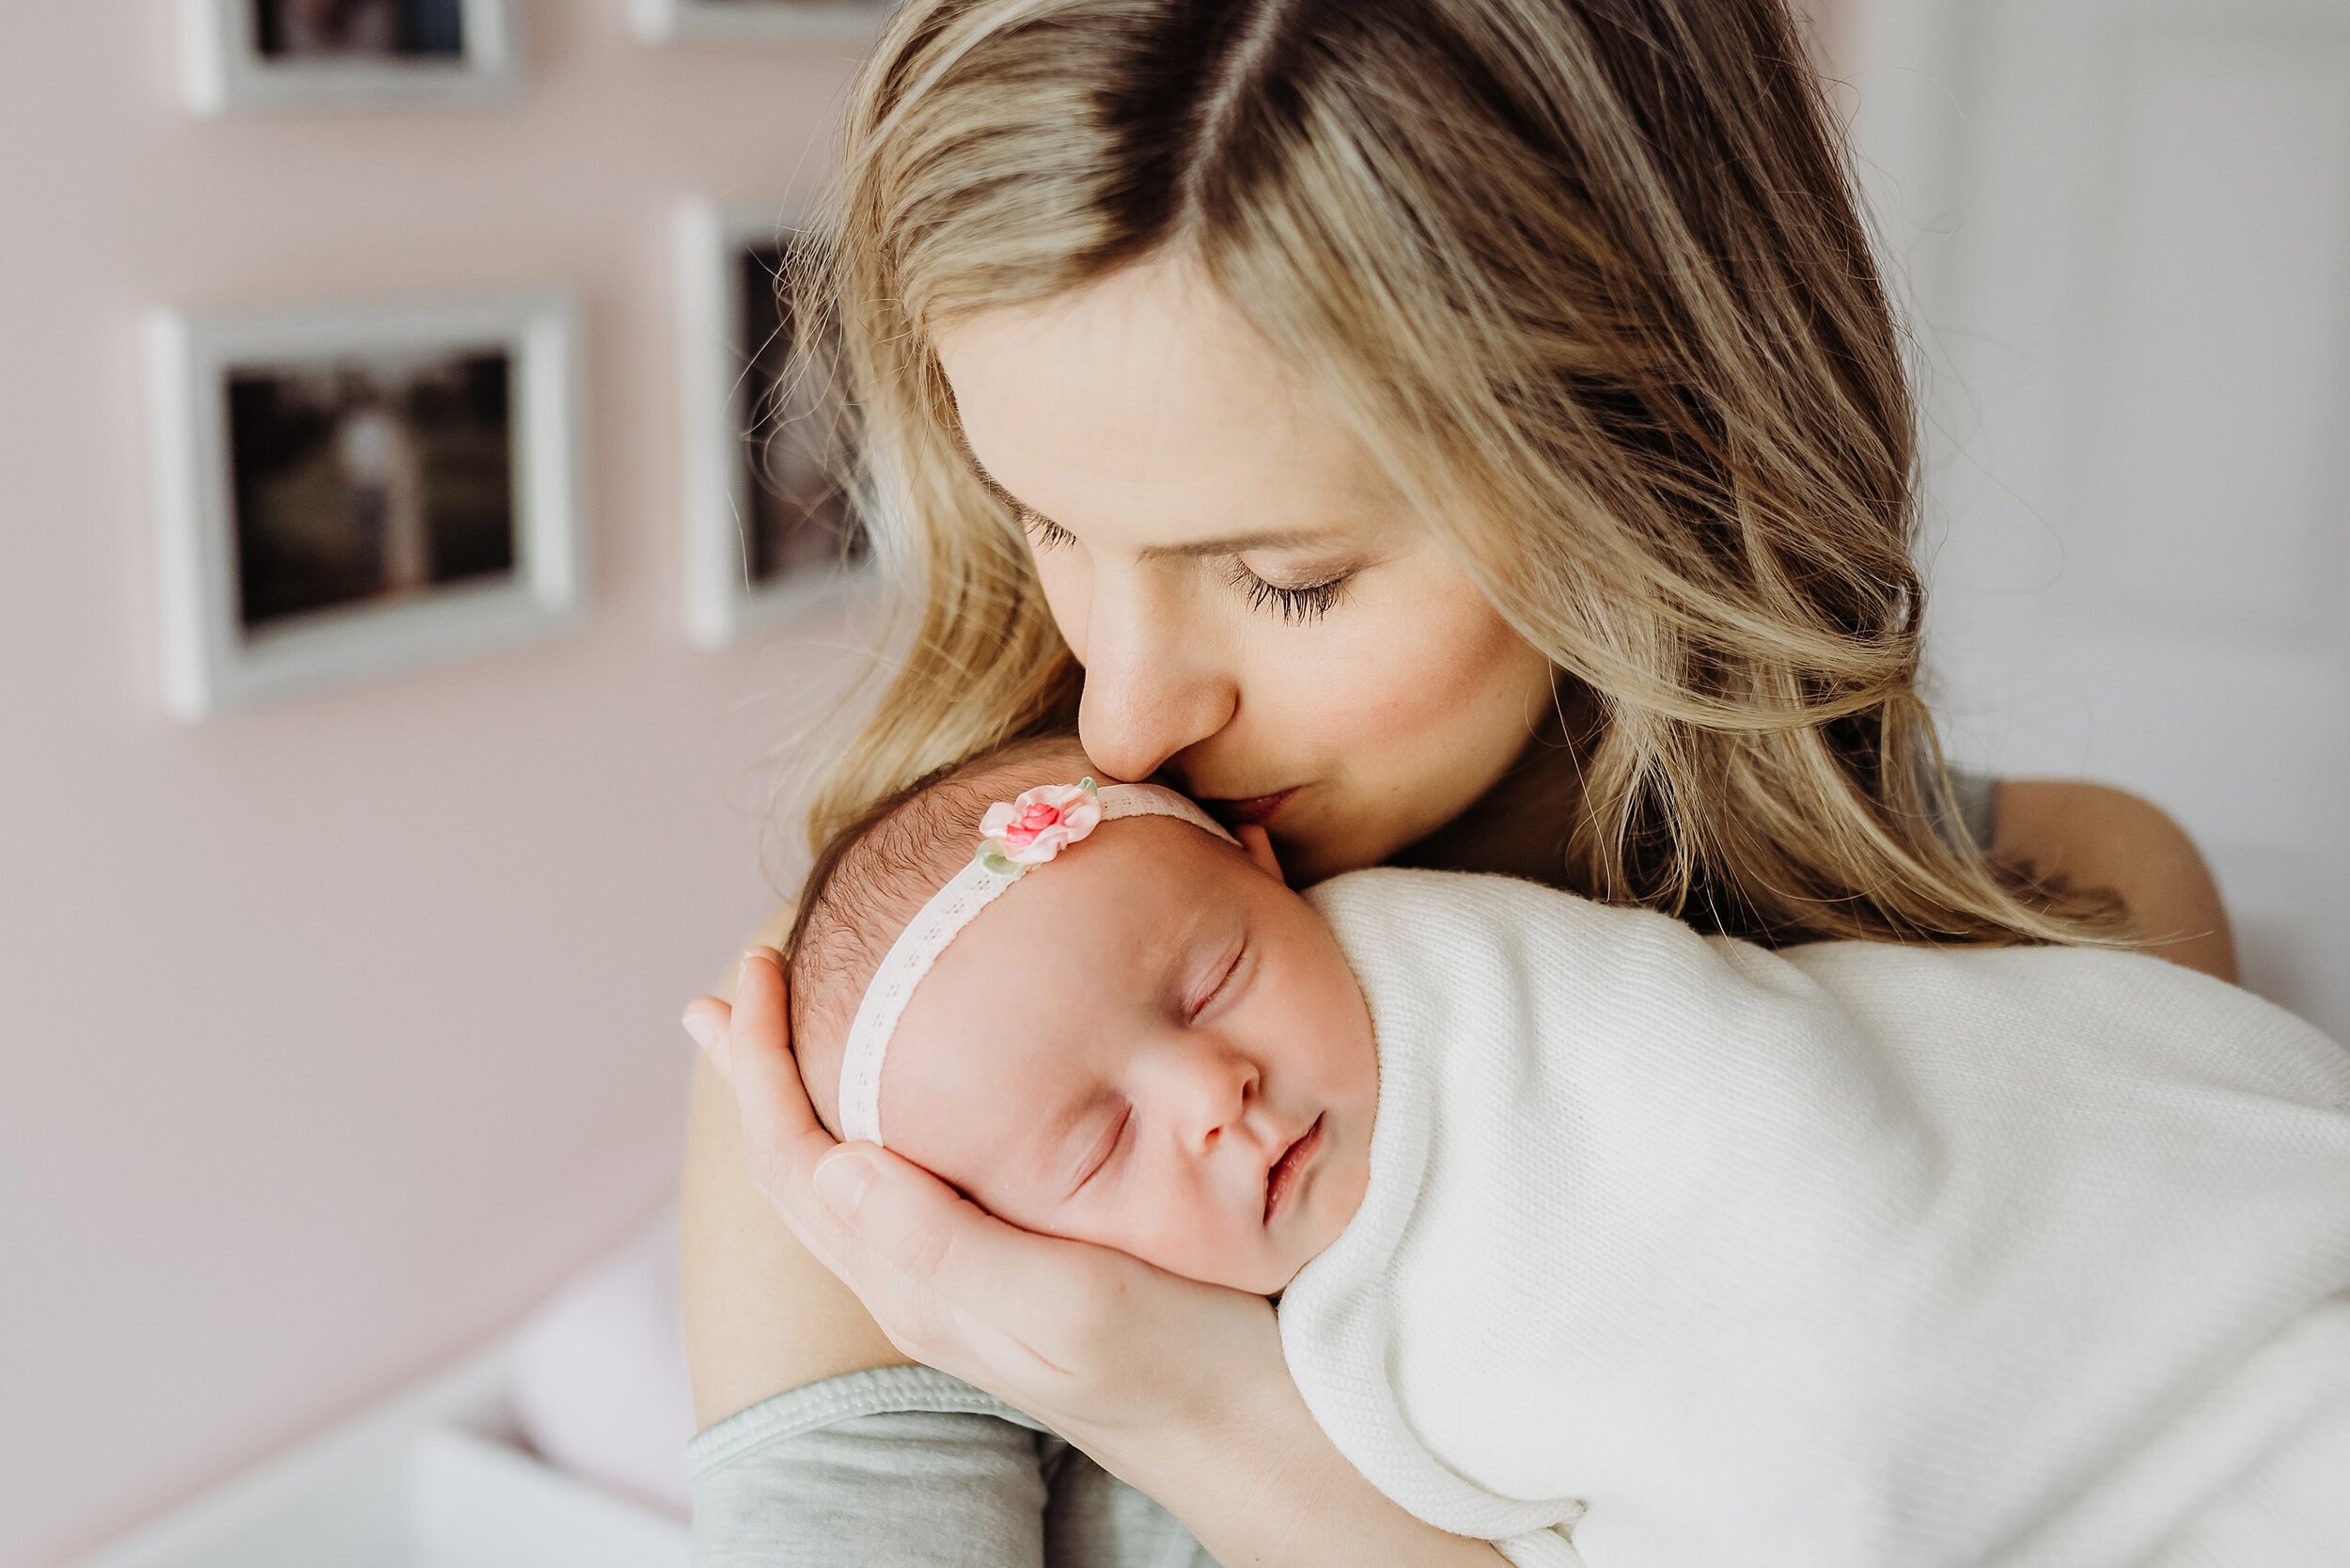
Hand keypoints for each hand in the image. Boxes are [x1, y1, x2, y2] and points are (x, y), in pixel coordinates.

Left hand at [682, 946, 1287, 1449]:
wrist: (1246, 1429)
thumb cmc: (1175, 1363)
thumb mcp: (1069, 1302)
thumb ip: (950, 1245)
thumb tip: (837, 1162)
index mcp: (918, 1282)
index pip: (795, 1160)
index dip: (758, 1062)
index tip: (752, 969)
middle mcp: (918, 1282)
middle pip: (796, 1165)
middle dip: (757, 1069)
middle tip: (734, 984)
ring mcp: (957, 1279)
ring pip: (842, 1173)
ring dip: (803, 1092)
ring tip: (780, 1027)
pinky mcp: (1001, 1268)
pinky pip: (899, 1181)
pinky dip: (869, 1114)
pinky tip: (898, 1089)